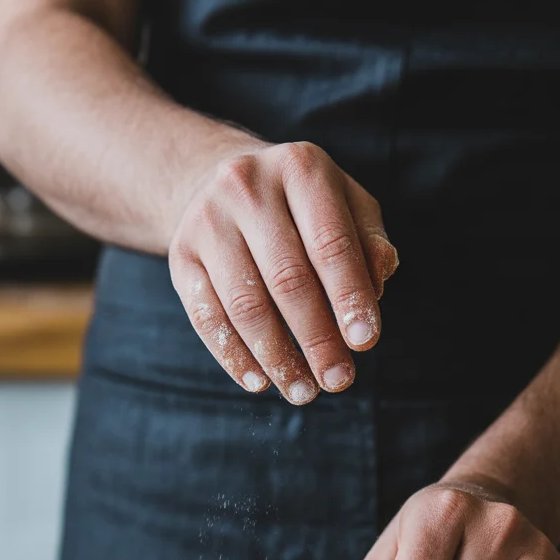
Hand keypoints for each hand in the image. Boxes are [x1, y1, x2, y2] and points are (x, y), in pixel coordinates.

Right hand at [168, 138, 397, 402]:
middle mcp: (248, 186)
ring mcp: (208, 220)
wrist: (221, 180)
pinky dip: (233, 355)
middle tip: (339, 381)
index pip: (331, 243)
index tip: (365, 343)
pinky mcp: (181, 254)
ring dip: (277, 357)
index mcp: (301, 168)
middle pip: (288, 278)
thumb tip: (379, 283)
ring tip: (303, 391)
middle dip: (317, 338)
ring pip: (245, 303)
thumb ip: (369, 242)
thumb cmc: (304, 206)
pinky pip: (206, 315)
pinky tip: (259, 382)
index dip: (349, 297)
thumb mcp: (346, 205)